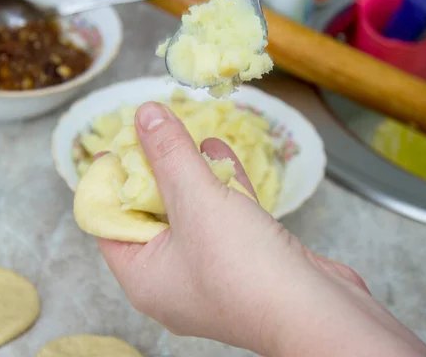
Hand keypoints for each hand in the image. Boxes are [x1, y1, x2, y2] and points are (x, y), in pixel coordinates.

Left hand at [97, 102, 425, 355]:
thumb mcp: (197, 200)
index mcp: (143, 277)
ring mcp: (211, 273)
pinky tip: (220, 152)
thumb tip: (144, 114)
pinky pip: (224, 219)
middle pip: (151, 214)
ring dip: (190, 173)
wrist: (316, 312)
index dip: (110, 181)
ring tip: (184, 133)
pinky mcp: (245, 263)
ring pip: (192, 214)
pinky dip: (222, 187)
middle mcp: (172, 279)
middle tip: (153, 131)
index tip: (118, 144)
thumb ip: (169, 154)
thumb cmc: (243, 265)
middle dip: (155, 170)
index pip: (109, 223)